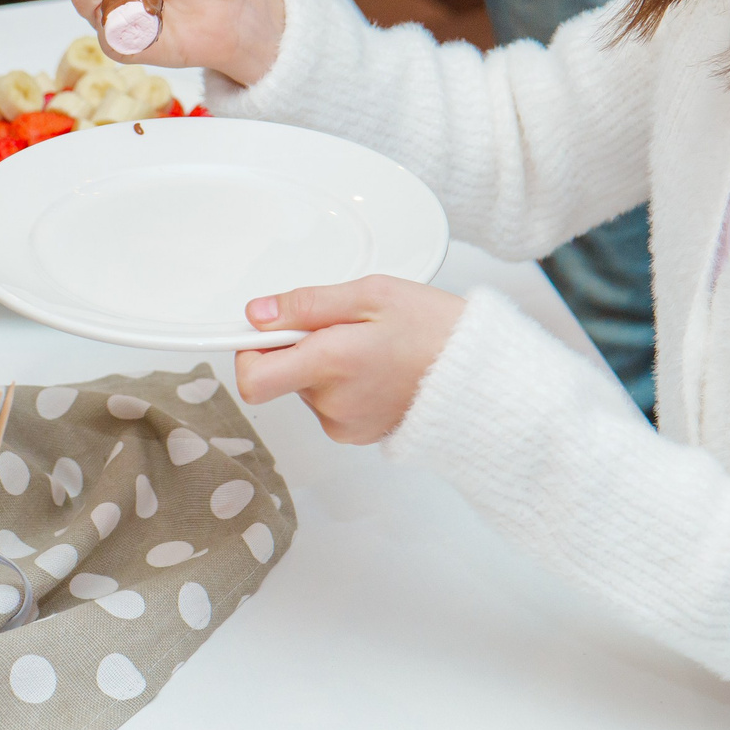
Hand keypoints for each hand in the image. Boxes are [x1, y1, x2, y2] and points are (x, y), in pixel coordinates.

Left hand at [233, 278, 467, 444]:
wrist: (481, 377)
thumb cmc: (436, 330)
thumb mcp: (372, 294)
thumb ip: (306, 304)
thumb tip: (258, 314)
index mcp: (332, 363)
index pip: (252, 379)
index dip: (248, 351)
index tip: (267, 330)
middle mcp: (332, 403)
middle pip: (282, 375)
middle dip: (301, 347)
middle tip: (347, 327)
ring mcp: (343, 424)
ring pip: (306, 387)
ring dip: (325, 365)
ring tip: (371, 347)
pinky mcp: (356, 435)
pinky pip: (328, 403)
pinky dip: (342, 384)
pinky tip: (376, 369)